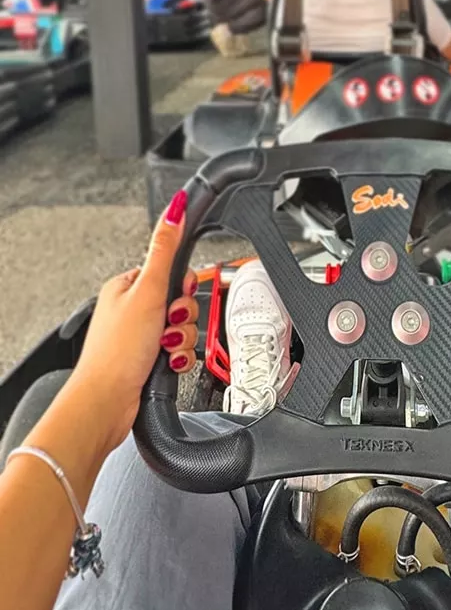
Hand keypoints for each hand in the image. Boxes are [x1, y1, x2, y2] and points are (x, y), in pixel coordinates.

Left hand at [69, 191, 198, 452]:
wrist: (108, 401)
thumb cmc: (117, 350)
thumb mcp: (147, 291)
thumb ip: (165, 249)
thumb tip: (176, 208)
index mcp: (127, 286)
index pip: (170, 272)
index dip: (181, 286)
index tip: (176, 296)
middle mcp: (134, 310)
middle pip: (182, 301)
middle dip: (184, 318)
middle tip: (168, 325)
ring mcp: (142, 336)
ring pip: (184, 328)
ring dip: (182, 340)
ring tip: (165, 349)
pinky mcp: (150, 359)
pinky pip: (180, 351)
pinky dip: (179, 358)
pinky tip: (167, 364)